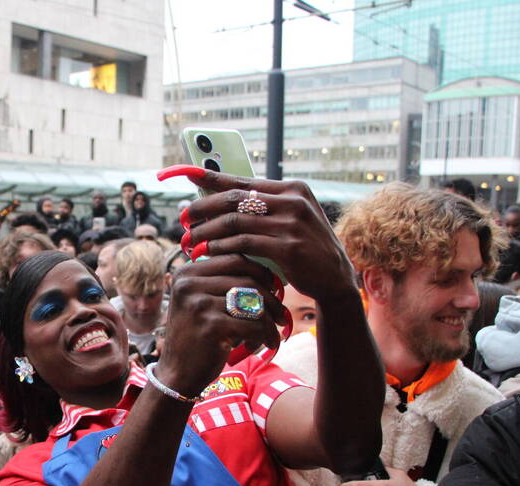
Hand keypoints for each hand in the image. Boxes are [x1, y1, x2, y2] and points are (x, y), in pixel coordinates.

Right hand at [156, 254, 285, 397]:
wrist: (177, 374)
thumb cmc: (197, 336)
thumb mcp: (200, 302)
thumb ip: (221, 282)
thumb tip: (269, 271)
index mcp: (185, 272)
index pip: (235, 260)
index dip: (260, 272)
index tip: (273, 289)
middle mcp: (188, 284)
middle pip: (247, 279)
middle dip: (271, 298)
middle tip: (281, 315)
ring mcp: (198, 303)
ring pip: (253, 302)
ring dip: (269, 320)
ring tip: (271, 333)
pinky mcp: (211, 325)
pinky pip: (252, 324)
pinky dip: (263, 336)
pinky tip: (260, 345)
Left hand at [160, 166, 358, 303]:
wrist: (335, 279)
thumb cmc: (305, 250)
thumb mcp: (289, 221)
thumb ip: (263, 209)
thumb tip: (221, 199)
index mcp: (292, 188)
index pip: (243, 179)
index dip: (210, 177)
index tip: (184, 174)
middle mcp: (293, 200)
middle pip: (234, 197)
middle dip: (203, 208)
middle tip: (184, 219)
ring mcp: (292, 223)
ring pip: (235, 221)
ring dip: (207, 232)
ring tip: (190, 241)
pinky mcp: (289, 247)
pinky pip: (245, 243)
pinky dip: (222, 247)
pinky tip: (209, 253)